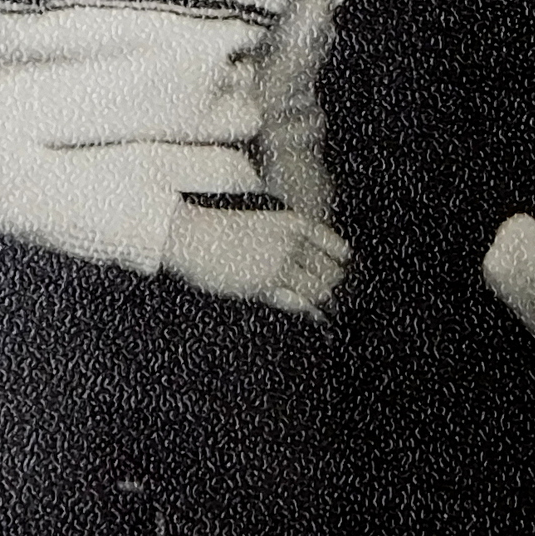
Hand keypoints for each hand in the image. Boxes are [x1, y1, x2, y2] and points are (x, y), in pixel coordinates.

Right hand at [164, 203, 348, 317]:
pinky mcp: (265, 284)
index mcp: (293, 224)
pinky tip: (308, 311)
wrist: (192, 235)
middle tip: (332, 296)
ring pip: (318, 289)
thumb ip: (287, 243)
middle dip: (332, 285)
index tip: (342, 269)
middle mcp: (292, 243)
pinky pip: (297, 301)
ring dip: (321, 300)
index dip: (340, 260)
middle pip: (330, 271)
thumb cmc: (221, 232)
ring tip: (322, 307)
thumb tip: (308, 268)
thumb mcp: (262, 227)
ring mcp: (280, 263)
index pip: (334, 246)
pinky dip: (305, 308)